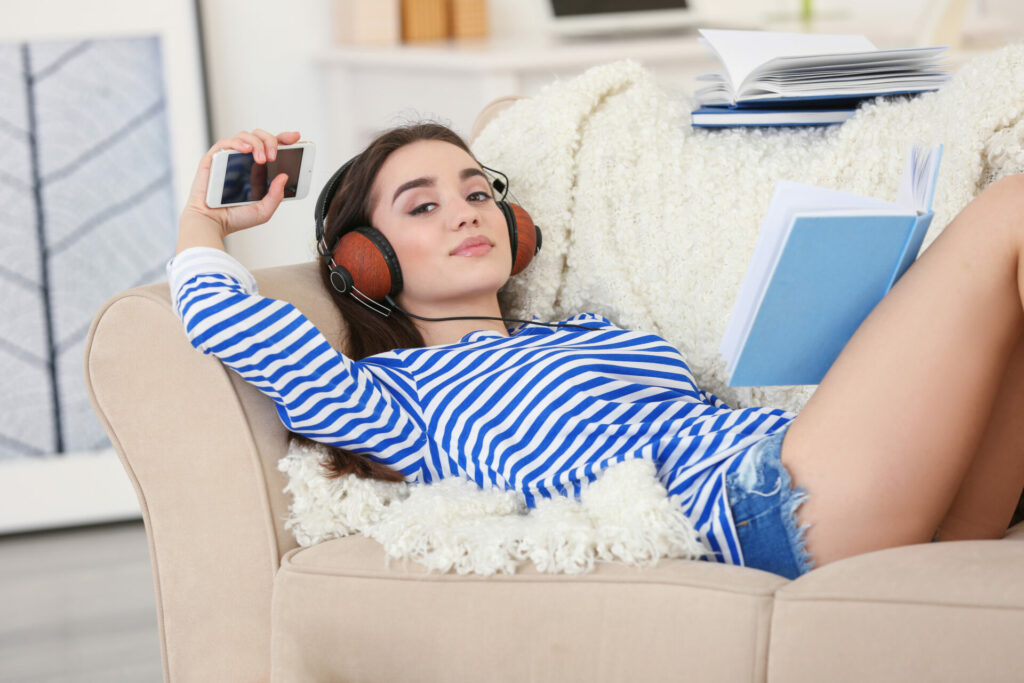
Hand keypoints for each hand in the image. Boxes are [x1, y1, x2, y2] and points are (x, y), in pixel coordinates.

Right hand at [182, 129, 300, 236]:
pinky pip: (225, 142)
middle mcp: (244, 161)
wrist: (212, 223)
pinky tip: (246, 150)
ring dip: (256, 143)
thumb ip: (276, 196)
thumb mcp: (263, 211)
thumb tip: (284, 176)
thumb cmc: (234, 218)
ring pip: (245, 136)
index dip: (284, 139)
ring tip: (261, 159)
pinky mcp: (214, 158)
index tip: (296, 137)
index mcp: (258, 170)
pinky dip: (237, 143)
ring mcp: (229, 158)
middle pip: (260, 137)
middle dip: (271, 141)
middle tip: (274, 156)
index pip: (272, 147)